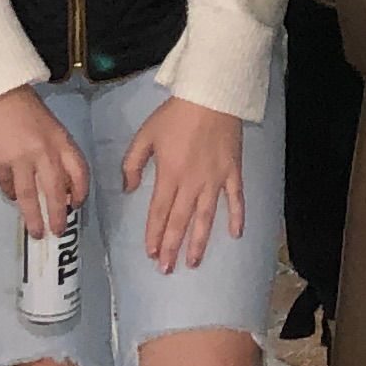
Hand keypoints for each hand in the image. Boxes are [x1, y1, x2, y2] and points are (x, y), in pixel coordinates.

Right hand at [0, 83, 90, 234]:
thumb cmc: (25, 110)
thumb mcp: (51, 128)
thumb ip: (57, 153)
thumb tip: (61, 185)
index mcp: (61, 141)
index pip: (79, 172)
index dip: (81, 192)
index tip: (77, 205)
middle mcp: (45, 151)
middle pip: (56, 190)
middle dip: (59, 214)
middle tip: (58, 231)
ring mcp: (21, 158)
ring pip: (30, 195)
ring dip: (34, 217)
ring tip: (37, 232)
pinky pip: (8, 185)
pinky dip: (10, 194)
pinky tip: (13, 198)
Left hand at [122, 97, 247, 270]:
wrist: (211, 96)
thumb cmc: (176, 116)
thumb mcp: (145, 135)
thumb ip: (132, 163)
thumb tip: (128, 189)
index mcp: (169, 175)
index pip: (159, 212)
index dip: (154, 234)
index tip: (151, 254)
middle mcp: (192, 183)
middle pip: (180, 221)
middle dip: (172, 247)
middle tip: (167, 269)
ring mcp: (215, 180)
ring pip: (206, 217)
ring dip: (199, 242)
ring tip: (193, 262)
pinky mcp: (233, 172)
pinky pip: (236, 199)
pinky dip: (237, 217)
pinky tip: (236, 235)